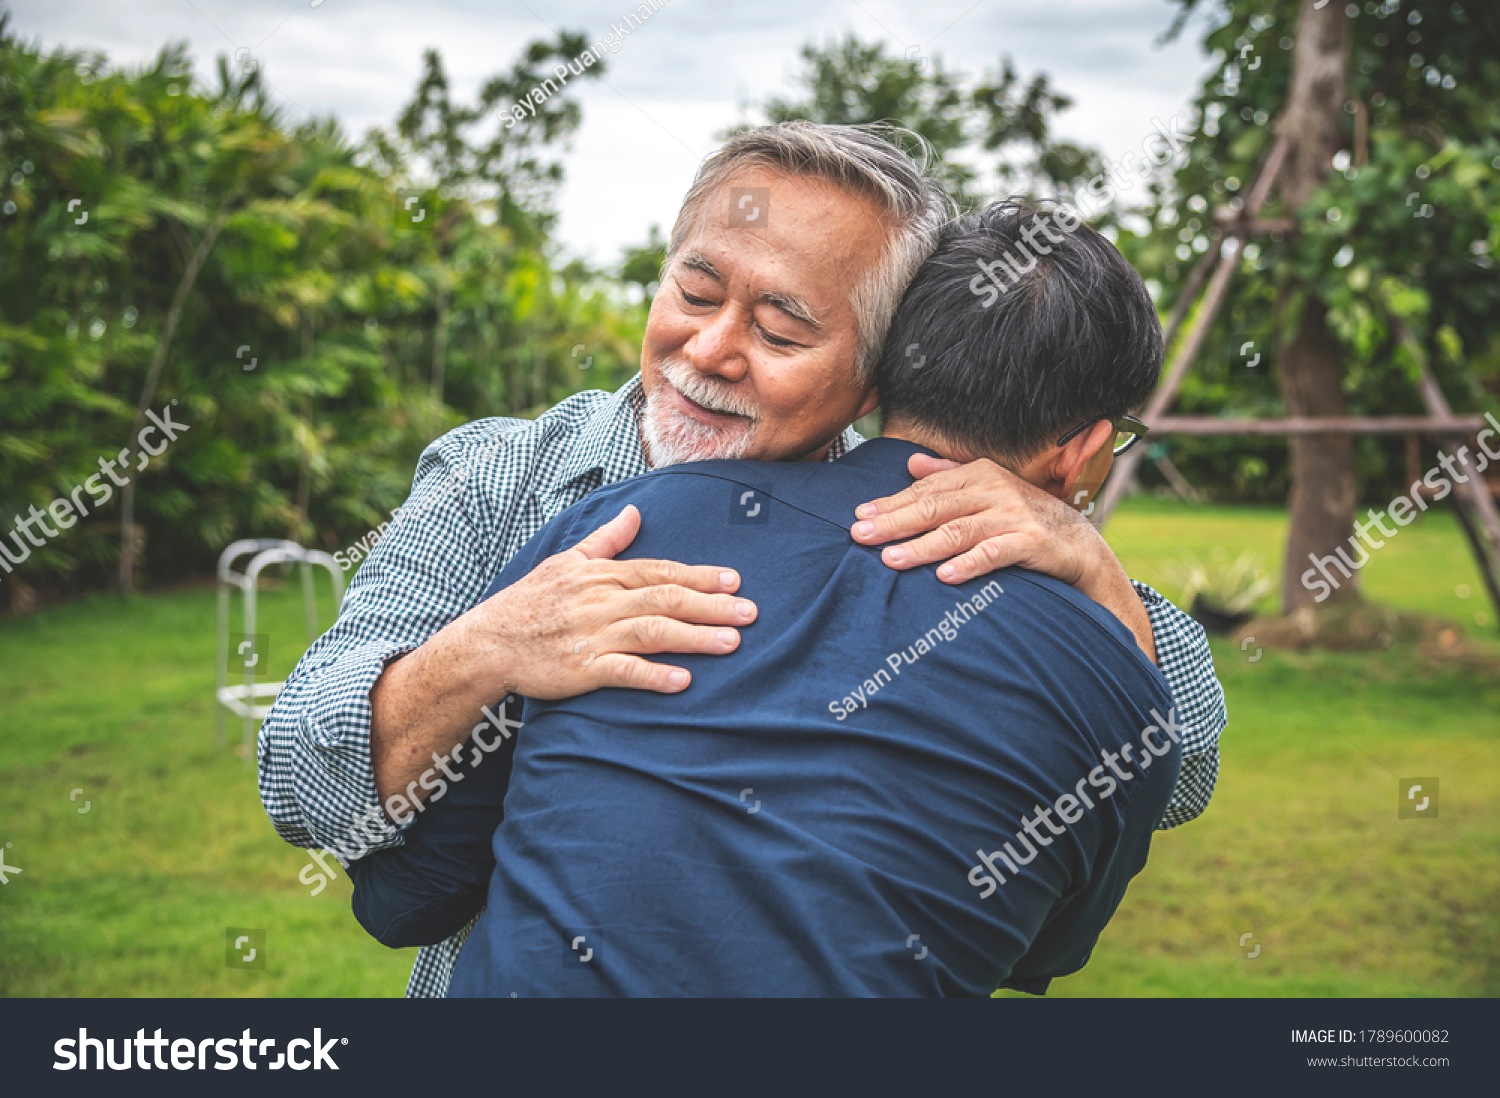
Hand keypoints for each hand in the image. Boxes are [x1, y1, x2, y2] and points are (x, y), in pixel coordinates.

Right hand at [465, 504, 756, 697]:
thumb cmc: (530, 601)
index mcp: (601, 575)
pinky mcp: (582, 668)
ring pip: (652, 632)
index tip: (734, 581)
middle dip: (711, 605)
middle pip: (665, 599)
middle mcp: (601, 601)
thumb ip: (605, 539)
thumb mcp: (566, 561)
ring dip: (694, 638)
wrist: (488, 642)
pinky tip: (682, 681)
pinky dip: (652, 675)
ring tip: (731, 644)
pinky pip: (622, 671)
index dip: (699, 576)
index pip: (659, 571)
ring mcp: (592, 635)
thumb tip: (634, 512)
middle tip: (750, 612)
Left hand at [851, 454, 1100, 585]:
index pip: (926, 491)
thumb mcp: (987, 491)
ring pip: (958, 531)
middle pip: (936, 508)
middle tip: (861, 536)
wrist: (1077, 543)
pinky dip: (969, 563)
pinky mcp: (1031, 541)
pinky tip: (945, 576)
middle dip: (895, 522)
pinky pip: (995, 552)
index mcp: (979, 475)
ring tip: (891, 560)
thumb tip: (911, 463)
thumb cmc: (1022, 518)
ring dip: (922, 546)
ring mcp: (1013, 515)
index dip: (892, 503)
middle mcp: (994, 490)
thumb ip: (949, 478)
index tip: (860, 516)